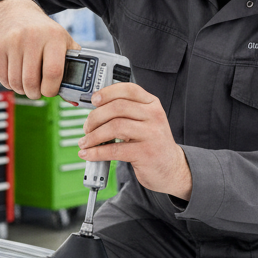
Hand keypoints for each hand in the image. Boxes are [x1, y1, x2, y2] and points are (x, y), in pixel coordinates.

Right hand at [0, 0, 76, 98]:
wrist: (17, 13)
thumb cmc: (45, 33)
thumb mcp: (64, 42)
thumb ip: (72, 67)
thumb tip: (73, 98)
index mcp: (54, 37)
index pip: (53, 72)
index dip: (51, 89)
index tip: (50, 91)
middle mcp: (33, 37)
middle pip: (31, 81)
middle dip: (35, 93)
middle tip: (37, 92)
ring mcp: (12, 41)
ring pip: (15, 82)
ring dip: (21, 90)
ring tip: (27, 86)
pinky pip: (2, 77)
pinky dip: (9, 84)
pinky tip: (15, 79)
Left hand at [77, 83, 192, 199]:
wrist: (171, 168)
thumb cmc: (152, 143)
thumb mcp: (145, 122)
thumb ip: (126, 113)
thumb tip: (95, 111)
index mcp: (152, 104)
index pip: (128, 90)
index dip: (108, 92)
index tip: (94, 100)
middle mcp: (154, 116)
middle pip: (117, 108)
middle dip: (95, 117)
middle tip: (87, 127)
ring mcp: (151, 134)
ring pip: (115, 127)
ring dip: (93, 135)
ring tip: (86, 142)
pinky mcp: (145, 153)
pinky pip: (115, 150)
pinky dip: (96, 152)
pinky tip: (89, 154)